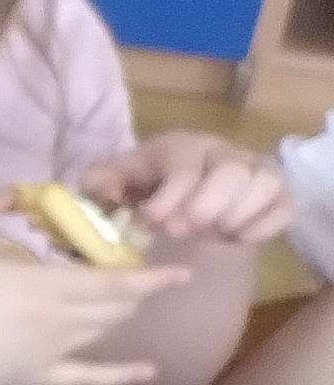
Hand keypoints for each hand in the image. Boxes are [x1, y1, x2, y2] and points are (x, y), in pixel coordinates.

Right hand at [0, 191, 185, 384]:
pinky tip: (147, 371)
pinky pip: (85, 378)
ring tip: (129, 304)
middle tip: (141, 277)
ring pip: (103, 333)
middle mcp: (57, 320)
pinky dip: (119, 374)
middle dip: (134, 292)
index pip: (111, 281)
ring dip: (120, 317)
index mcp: (43, 284)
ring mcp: (48, 352)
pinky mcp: (33, 376)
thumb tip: (15, 189)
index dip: (149, 277)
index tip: (180, 270)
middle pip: (114, 307)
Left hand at [98, 132, 293, 249]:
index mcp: (181, 146)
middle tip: (182, 232)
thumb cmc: (145, 185)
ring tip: (209, 234)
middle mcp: (223, 151)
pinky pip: (285, 206)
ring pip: (265, 183)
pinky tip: (234, 238)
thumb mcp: (117, 180)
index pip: (185, 166)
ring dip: (235, 215)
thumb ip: (101, 182)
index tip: (152, 223)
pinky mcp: (277, 192)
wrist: (180, 191)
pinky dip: (262, 227)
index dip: (170, 199)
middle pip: (232, 171)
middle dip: (205, 207)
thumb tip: (98, 188)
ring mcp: (255, 169)